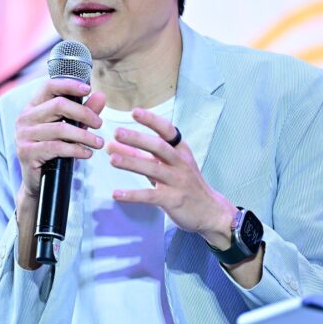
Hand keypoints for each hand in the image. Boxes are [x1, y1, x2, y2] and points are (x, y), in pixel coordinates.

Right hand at [14, 78, 105, 201]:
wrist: (38, 182)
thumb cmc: (54, 151)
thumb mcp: (71, 129)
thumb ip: (84, 112)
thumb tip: (101, 96)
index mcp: (32, 107)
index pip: (49, 86)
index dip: (69, 85)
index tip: (89, 89)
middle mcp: (25, 118)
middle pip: (58, 105)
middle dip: (84, 113)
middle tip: (99, 124)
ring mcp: (23, 135)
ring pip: (60, 128)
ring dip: (84, 136)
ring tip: (99, 142)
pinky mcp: (26, 152)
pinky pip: (56, 147)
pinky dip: (76, 150)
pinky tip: (87, 153)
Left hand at [106, 107, 233, 239]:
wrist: (209, 211)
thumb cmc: (183, 184)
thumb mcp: (165, 165)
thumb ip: (140, 155)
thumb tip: (113, 145)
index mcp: (180, 150)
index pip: (167, 130)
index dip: (152, 120)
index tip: (135, 112)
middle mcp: (180, 163)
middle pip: (159, 147)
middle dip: (138, 139)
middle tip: (117, 133)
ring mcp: (178, 182)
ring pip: (153, 169)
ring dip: (132, 163)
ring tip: (112, 159)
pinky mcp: (173, 200)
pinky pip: (150, 196)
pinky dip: (132, 195)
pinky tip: (116, 194)